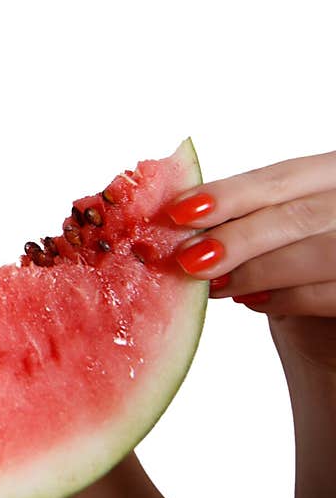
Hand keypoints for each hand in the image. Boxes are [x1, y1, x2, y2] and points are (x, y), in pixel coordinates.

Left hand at [163, 148, 335, 372]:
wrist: (327, 323)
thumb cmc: (291, 266)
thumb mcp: (266, 232)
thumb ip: (238, 217)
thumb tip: (177, 215)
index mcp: (333, 173)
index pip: (281, 177)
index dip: (230, 194)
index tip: (180, 211)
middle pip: (300, 215)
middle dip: (239, 239)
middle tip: (190, 260)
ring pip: (321, 253)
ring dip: (258, 272)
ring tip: (215, 287)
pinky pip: (333, 293)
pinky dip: (288, 299)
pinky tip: (252, 302)